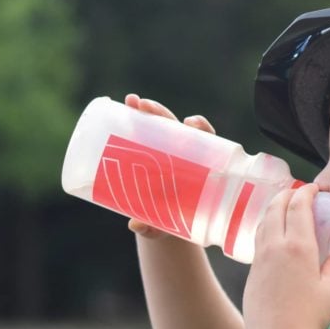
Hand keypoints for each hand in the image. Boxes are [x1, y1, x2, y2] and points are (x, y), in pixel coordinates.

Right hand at [123, 93, 215, 239]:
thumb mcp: (164, 226)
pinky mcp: (149, 150)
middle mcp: (184, 154)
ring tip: (131, 101)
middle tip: (145, 106)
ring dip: (147, 110)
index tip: (191, 122)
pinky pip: (143, 131)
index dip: (201, 128)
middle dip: (162, 113)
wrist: (163, 222)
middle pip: (177, 127)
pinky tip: (123, 107)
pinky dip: (134, 119)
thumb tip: (135, 224)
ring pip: (159, 124)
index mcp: (199, 168)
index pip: (206, 141)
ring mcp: (166, 150)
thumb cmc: (171, 223)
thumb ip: (153, 227)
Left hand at [243, 184, 329, 328]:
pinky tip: (272, 238)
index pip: (298, 207)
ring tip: (282, 209)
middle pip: (275, 208)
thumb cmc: (309, 318)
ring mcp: (260, 260)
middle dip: (286, 195)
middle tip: (297, 192)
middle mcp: (275, 247)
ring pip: (263, 223)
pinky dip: (266, 230)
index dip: (305, 193)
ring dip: (273, 210)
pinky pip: (257, 242)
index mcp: (298, 246)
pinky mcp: (251, 274)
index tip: (313, 188)